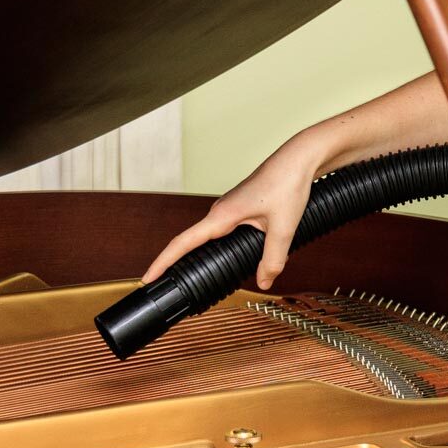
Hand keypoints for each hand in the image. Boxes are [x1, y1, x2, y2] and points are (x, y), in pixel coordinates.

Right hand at [142, 138, 320, 288]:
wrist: (299, 160)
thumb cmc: (288, 184)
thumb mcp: (283, 229)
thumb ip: (273, 259)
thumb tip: (264, 281)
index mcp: (222, 215)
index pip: (183, 242)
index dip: (163, 261)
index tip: (148, 276)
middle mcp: (220, 211)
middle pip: (191, 242)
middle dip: (175, 263)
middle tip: (165, 287)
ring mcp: (229, 209)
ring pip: (209, 237)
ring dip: (198, 255)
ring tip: (188, 278)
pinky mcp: (240, 208)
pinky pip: (222, 232)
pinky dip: (217, 247)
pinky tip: (224, 258)